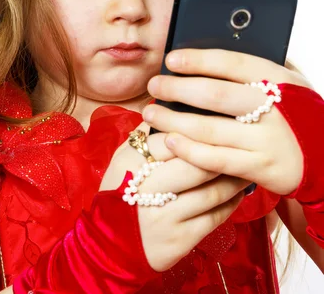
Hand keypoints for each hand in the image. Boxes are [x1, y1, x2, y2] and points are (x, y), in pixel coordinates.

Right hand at [99, 122, 249, 271]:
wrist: (110, 245)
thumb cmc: (119, 192)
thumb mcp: (121, 160)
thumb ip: (144, 136)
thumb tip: (171, 109)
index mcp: (130, 163)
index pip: (171, 139)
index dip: (196, 130)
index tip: (217, 123)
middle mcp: (146, 188)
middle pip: (195, 164)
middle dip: (221, 152)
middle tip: (241, 142)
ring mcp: (164, 215)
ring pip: (210, 191)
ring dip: (232, 178)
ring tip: (244, 166)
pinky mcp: (179, 239)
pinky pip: (214, 217)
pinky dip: (230, 203)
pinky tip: (237, 194)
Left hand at [144, 48, 309, 196]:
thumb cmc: (297, 113)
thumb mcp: (289, 83)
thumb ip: (260, 67)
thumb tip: (222, 46)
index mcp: (276, 79)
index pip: (232, 63)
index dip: (198, 60)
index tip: (170, 59)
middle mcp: (272, 107)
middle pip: (215, 94)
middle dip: (178, 89)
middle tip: (154, 85)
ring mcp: (266, 139)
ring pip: (210, 128)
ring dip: (174, 120)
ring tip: (151, 112)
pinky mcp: (260, 166)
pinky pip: (217, 160)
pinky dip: (189, 151)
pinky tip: (169, 142)